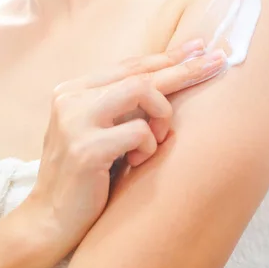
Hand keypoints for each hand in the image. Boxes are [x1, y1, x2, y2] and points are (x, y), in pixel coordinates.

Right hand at [27, 39, 225, 248]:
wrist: (51, 220)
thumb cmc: (88, 175)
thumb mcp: (102, 130)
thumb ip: (123, 105)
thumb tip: (172, 76)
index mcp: (74, 90)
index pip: (130, 65)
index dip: (168, 56)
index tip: (200, 47)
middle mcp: (70, 98)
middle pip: (141, 73)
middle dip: (185, 68)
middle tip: (217, 60)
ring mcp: (75, 122)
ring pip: (142, 90)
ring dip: (162, 115)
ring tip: (156, 139)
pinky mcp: (85, 148)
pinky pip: (140, 132)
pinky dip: (149, 147)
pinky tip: (136, 163)